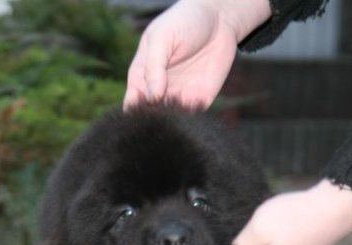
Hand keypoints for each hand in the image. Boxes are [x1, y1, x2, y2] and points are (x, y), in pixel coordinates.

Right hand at [124, 0, 271, 108]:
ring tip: (180, 96)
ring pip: (171, 120)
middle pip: (151, 118)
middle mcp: (158, 93)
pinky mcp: (198, 101)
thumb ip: (154, 68)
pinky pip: (193, 116)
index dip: (134, 114)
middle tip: (163, 103)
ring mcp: (178, 98)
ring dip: (173, 118)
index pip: (132, 105)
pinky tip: (195, 97)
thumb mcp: (162, 38)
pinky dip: (192, 114)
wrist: (219, 17)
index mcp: (141, 79)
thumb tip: (152, 98)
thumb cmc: (183, 22)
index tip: (143, 108)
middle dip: (155, 119)